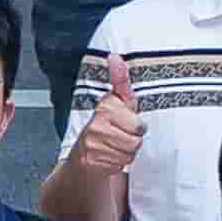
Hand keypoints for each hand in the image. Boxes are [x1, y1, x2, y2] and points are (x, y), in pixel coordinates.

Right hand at [66, 51, 145, 182]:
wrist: (83, 157)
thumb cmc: (106, 126)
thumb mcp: (117, 102)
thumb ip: (120, 80)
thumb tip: (115, 57)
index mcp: (105, 107)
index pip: (138, 124)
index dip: (136, 125)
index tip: (124, 121)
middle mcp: (97, 123)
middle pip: (136, 137)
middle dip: (133, 139)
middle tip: (121, 136)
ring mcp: (93, 142)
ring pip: (130, 151)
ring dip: (127, 152)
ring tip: (114, 146)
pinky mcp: (92, 160)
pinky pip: (121, 163)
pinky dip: (118, 162)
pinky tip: (109, 156)